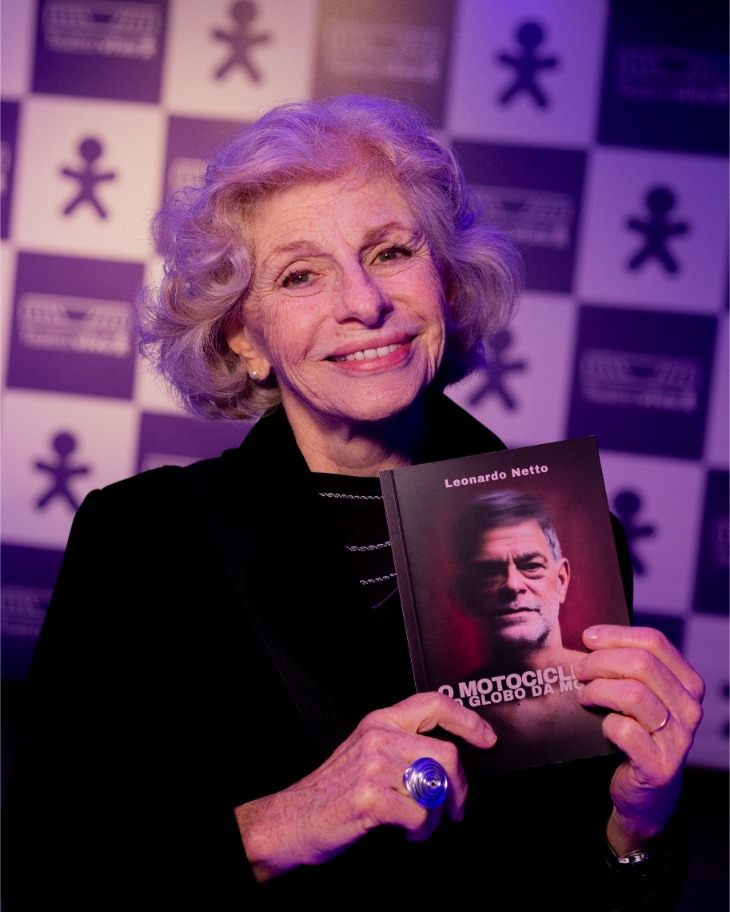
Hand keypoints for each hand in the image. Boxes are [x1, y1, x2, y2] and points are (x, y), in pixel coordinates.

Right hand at [234, 692, 495, 880]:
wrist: (291, 821)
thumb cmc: (332, 793)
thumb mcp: (366, 754)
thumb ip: (402, 746)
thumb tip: (449, 758)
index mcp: (380, 721)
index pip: (434, 704)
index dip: (468, 719)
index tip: (487, 739)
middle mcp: (378, 736)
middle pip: (446, 754)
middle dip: (459, 789)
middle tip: (454, 810)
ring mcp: (373, 765)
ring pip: (436, 786)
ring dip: (436, 816)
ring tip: (421, 827)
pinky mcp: (370, 797)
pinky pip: (420, 815)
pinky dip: (421, 833)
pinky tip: (406, 835)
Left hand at [573, 625, 703, 854]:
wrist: (645, 794)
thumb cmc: (637, 735)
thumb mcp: (642, 696)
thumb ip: (628, 668)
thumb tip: (590, 637)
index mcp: (687, 684)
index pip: (655, 642)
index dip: (616, 635)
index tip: (588, 637)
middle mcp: (689, 709)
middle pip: (641, 663)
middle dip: (601, 661)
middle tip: (579, 671)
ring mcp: (679, 738)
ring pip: (633, 694)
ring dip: (598, 690)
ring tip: (585, 696)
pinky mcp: (661, 766)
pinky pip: (625, 730)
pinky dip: (605, 723)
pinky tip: (601, 725)